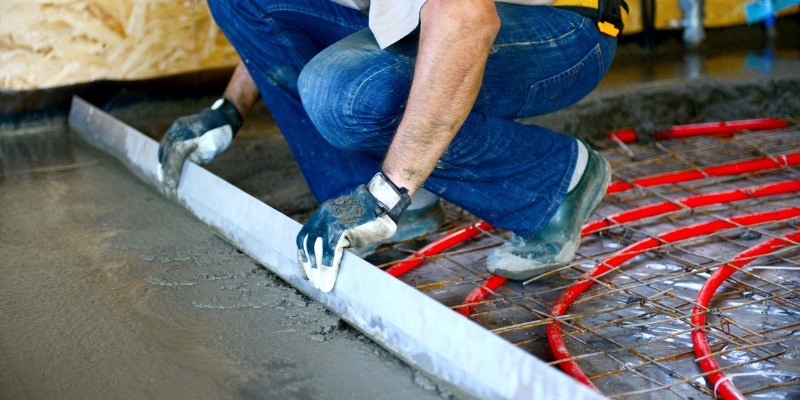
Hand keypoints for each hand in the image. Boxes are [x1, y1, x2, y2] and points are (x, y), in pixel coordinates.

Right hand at [158, 98, 242, 187]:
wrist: (220, 117)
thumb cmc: (219, 134)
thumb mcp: (213, 147)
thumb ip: (200, 156)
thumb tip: (185, 168)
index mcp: (192, 132)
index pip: (178, 152)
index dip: (173, 168)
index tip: (172, 182)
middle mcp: (181, 127)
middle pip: (169, 150)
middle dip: (167, 168)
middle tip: (167, 183)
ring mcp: (177, 126)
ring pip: (165, 145)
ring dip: (163, 162)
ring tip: (163, 177)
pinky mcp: (176, 126)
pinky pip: (166, 141)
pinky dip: (163, 153)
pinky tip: (162, 164)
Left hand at [297, 173, 410, 291]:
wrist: (384, 204)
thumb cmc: (371, 217)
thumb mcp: (348, 226)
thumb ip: (338, 237)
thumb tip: (329, 258)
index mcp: (323, 214)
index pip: (305, 237)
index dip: (303, 255)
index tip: (306, 270)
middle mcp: (323, 216)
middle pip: (308, 244)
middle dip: (308, 265)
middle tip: (312, 280)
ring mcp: (330, 220)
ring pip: (318, 250)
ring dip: (318, 270)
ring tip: (320, 285)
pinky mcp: (340, 228)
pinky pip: (330, 252)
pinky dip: (328, 269)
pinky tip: (328, 280)